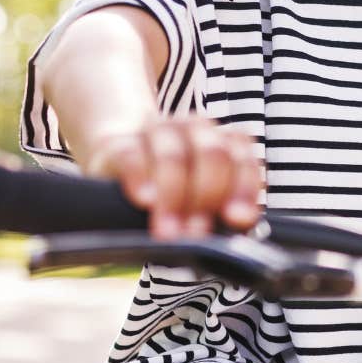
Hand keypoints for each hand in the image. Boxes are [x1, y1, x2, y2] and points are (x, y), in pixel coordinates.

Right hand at [83, 116, 263, 238]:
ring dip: (174, 197)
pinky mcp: (120, 141)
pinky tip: (145, 200)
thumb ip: (224, 208)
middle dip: (206, 198)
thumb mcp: (202, 197)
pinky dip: (140, 178)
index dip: (243, 189)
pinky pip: (132, 154)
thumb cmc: (171, 184)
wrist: (118, 156)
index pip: (242, 158)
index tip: (236, 219)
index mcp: (223, 140)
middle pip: (211, 155)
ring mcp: (157, 130)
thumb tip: (238, 223)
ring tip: (168, 230)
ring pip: (174, 156)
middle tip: (195, 233)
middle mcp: (195, 129)